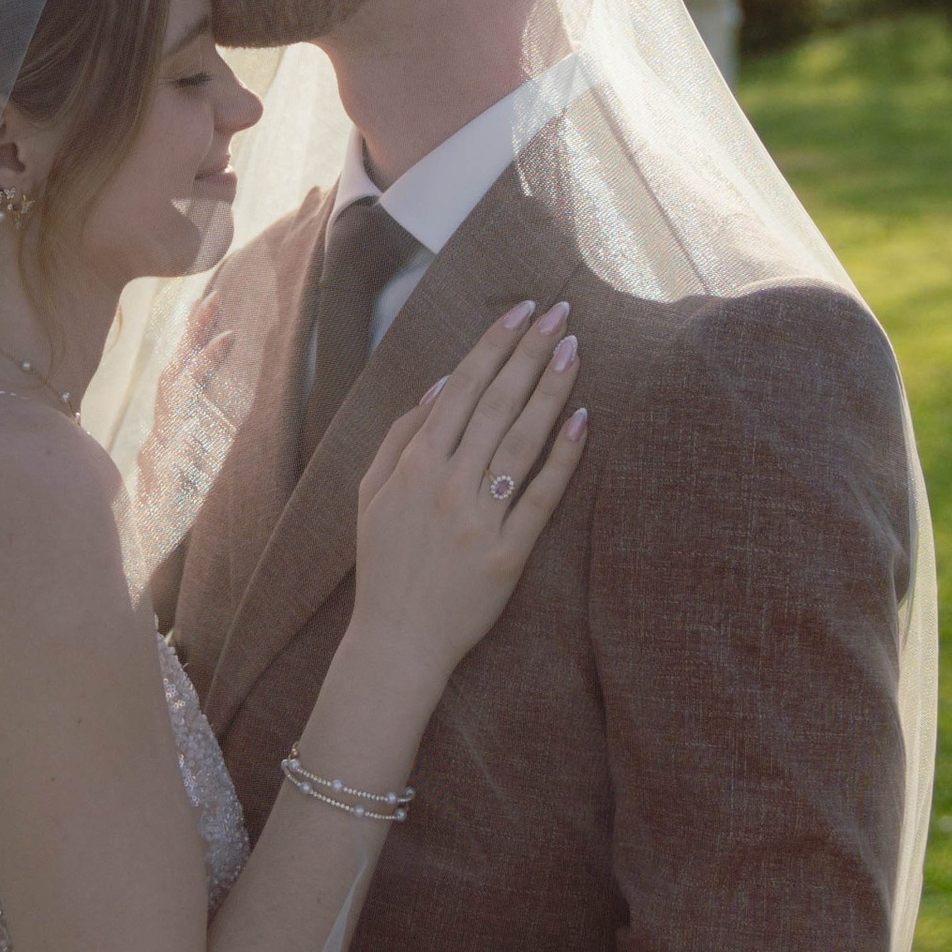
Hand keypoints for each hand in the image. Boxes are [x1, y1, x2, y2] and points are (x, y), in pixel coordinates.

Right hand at [353, 299, 587, 687]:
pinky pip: (541, 496)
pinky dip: (562, 456)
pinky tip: (582, 419)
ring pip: (521, 440)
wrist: (396, 639)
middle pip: (497, 403)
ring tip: (574, 350)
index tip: (521, 312)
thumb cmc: (384, 565)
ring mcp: (480, 517)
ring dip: (550, 390)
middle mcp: (447, 483)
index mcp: (414, 464)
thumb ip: (399, 437)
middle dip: (529, 352)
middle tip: (560, 314)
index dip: (493, 346)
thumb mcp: (370, 494)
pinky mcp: (509, 553)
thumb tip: (439, 386)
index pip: (462, 388)